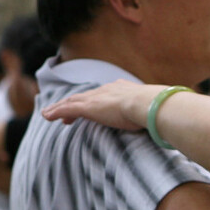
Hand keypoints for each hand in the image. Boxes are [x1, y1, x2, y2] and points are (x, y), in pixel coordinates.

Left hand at [41, 80, 158, 130]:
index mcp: (121, 90)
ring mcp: (97, 98)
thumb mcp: (152, 110)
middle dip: (72, 103)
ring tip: (48, 114)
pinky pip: (67, 109)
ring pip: (71, 102)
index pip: (102, 95)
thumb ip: (151, 113)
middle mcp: (107, 90)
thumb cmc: (155, 109)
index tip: (87, 108)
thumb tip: (163, 120)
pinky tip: (47, 117)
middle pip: (84, 97)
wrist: (149, 104)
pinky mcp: (89, 107)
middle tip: (62, 112)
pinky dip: (56, 112)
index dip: (92, 101)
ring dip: (59, 108)